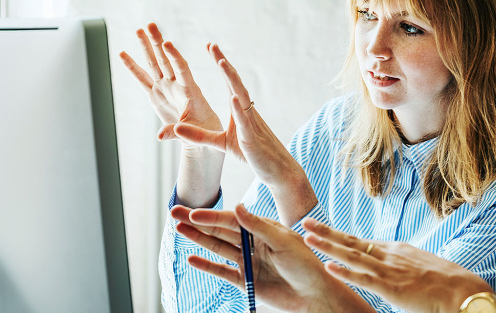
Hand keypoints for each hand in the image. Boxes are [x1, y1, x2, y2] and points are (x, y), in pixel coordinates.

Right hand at [119, 23, 221, 144]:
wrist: (201, 134)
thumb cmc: (204, 131)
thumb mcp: (194, 133)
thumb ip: (176, 132)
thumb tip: (159, 137)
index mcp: (190, 91)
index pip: (182, 69)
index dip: (175, 57)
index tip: (167, 43)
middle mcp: (176, 85)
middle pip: (165, 60)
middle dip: (157, 43)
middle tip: (150, 25)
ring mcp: (165, 88)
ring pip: (154, 64)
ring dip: (146, 48)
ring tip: (138, 30)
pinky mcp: (156, 95)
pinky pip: (141, 79)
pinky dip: (132, 67)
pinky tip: (123, 53)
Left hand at [172, 46, 317, 224]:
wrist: (277, 170)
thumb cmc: (252, 154)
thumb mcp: (221, 143)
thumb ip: (199, 136)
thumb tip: (177, 127)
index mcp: (240, 110)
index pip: (229, 82)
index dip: (220, 64)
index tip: (211, 47)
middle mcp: (247, 111)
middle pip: (235, 82)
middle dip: (223, 63)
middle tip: (212, 45)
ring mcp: (251, 123)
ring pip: (241, 96)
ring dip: (232, 79)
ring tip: (222, 63)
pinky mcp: (252, 138)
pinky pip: (245, 121)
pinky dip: (239, 108)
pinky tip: (233, 97)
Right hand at [172, 204, 375, 312]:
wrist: (314, 294)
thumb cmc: (306, 264)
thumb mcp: (284, 241)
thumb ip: (258, 226)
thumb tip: (237, 207)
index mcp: (263, 228)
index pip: (232, 220)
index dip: (212, 216)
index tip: (193, 212)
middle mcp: (253, 242)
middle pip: (220, 230)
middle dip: (197, 222)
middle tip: (174, 212)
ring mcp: (248, 261)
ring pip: (218, 247)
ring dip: (198, 239)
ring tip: (178, 229)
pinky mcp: (246, 281)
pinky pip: (222, 271)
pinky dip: (207, 265)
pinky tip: (192, 258)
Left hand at [303, 218, 494, 312]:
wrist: (463, 291)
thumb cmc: (445, 284)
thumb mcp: (418, 269)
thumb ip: (402, 268)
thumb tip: (393, 272)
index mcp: (395, 250)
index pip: (360, 241)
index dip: (338, 235)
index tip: (320, 229)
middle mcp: (389, 255)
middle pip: (350, 241)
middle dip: (326, 232)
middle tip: (305, 222)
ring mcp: (389, 270)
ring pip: (352, 255)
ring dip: (328, 246)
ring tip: (308, 238)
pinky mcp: (392, 287)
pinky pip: (364, 278)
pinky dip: (345, 271)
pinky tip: (329, 266)